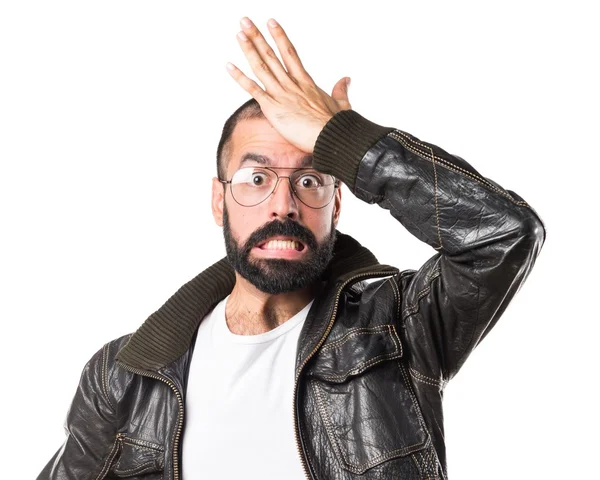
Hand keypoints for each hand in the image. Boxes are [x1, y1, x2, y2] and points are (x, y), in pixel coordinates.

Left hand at [226, 17, 351, 152]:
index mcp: (305, 82)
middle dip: (257, 37)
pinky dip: (240, 77)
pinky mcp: (272, 107)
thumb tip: (345, 80)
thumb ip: (340, 90)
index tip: (271, 23)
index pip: (290, 53)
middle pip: (271, 55)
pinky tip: (229, 66)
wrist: (329, 135)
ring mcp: (281, 94)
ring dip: (249, 49)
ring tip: (239, 33)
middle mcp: (291, 84)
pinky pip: (252, 89)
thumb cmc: (335, 124)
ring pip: (261, 66)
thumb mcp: (341, 104)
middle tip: (246, 21)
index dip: (279, 37)